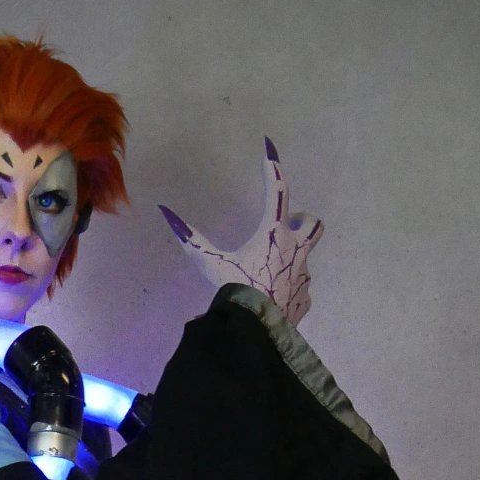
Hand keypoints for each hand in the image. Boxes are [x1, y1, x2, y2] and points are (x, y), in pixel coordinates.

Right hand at [160, 138, 322, 325]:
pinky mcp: (305, 300)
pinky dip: (289, 288)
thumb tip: (166, 213)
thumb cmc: (235, 293)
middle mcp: (295, 251)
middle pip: (313, 223)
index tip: (269, 146)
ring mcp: (303, 276)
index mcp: (274, 234)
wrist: (256, 332)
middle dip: (302, 221)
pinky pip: (301, 289)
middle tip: (287, 227)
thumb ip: (191, 239)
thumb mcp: (211, 264)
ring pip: (306, 257)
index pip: (277, 190)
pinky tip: (274, 298)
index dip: (272, 166)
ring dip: (292, 257)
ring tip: (271, 271)